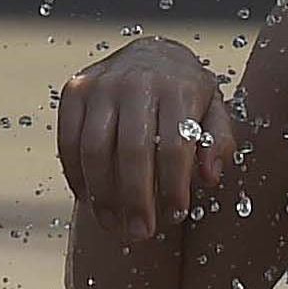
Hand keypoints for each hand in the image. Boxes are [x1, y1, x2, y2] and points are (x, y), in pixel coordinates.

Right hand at [58, 36, 232, 237]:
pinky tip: (88, 199)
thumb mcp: (214, 113)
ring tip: (112, 225)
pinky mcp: (75, 90)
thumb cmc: (188, 96)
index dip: (173, 188)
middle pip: (132, 151)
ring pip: (95, 149)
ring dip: (102, 194)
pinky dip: (75, 174)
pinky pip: (69, 140)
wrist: (153, 55)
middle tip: (139, 233)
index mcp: (178, 88)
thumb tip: (209, 177)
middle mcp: (137, 82)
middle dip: (135, 200)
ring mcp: (102, 84)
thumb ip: (218, 143)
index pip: (173, 147)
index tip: (174, 216)